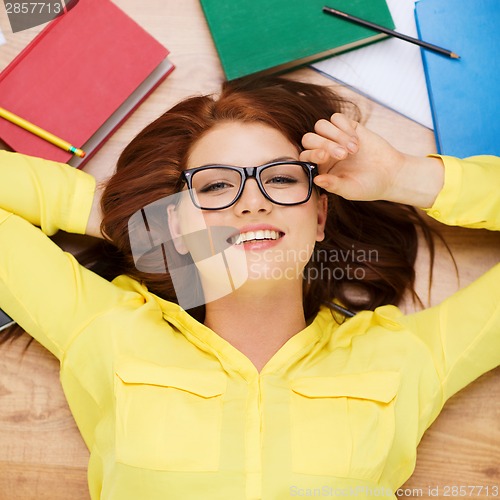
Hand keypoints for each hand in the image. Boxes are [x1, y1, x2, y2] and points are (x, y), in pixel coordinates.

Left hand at [300, 113, 443, 206]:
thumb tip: (316, 179)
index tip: (325, 156)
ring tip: (353, 150)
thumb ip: (333, 185)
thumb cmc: (368, 186)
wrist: (391, 175)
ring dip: (336, 135)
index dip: (312, 154)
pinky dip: (345, 127)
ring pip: (321, 125)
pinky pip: (337, 118)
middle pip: (310, 138)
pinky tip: (357, 141)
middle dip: (324, 143)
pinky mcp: (349, 127)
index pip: (305, 156)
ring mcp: (335, 137)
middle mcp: (324, 151)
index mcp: (319, 167)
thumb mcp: (350, 190)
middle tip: (344, 155)